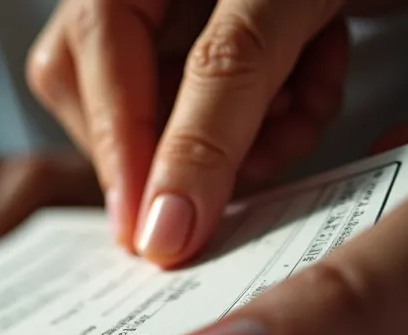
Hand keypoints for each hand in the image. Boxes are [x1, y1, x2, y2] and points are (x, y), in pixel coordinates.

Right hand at [27, 0, 349, 265]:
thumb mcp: (277, 6)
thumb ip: (215, 113)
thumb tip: (162, 226)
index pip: (87, 67)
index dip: (122, 155)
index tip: (155, 239)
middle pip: (119, 97)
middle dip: (199, 138)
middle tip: (260, 153)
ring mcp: (185, 9)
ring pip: (180, 111)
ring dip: (254, 127)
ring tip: (308, 92)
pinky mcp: (233, 34)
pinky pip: (230, 101)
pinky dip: (284, 104)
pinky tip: (320, 69)